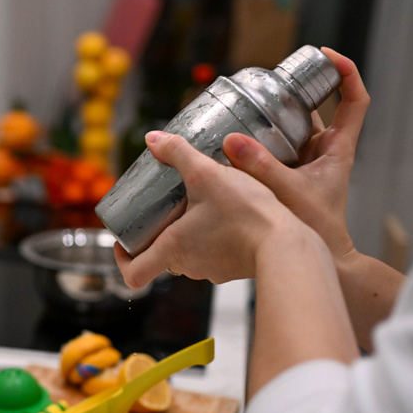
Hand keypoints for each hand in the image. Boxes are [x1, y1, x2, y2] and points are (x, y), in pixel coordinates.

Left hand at [115, 131, 303, 287]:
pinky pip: (214, 254)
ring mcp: (213, 271)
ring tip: (195, 205)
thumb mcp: (207, 174)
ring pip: (188, 255)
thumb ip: (178, 153)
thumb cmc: (247, 214)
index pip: (134, 274)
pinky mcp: (235, 268)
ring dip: (187, 234)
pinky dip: (212, 238)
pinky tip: (225, 215)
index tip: (123, 243)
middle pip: (160, 259)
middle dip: (157, 234)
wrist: (290, 243)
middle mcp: (189, 267)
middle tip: (161, 209)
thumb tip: (153, 138)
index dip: (122, 260)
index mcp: (173, 249)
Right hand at [219, 47, 369, 264]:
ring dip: (272, 117)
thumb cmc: (318, 230)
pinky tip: (235, 141)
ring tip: (246, 105)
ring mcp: (307, 164)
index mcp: (339, 149)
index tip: (326, 57)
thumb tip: (230, 141)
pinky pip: (274, 149)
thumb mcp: (287, 192)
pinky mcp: (289, 176)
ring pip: (293, 129)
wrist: (321, 260)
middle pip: (317, 109)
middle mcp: (325, 152)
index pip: (355, 100)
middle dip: (294, 92)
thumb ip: (259, 166)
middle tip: (268, 81)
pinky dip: (258, 141)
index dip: (345, 73)